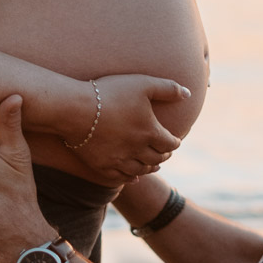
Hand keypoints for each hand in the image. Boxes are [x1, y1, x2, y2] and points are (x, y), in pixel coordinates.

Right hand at [64, 74, 188, 184]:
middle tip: (164, 153)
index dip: (174, 142)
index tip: (174, 141)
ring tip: (152, 165)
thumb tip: (188, 94)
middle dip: (163, 156)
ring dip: (150, 168)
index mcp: (150, 132)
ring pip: (141, 171)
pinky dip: (130, 178)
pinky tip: (133, 177)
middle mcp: (137, 150)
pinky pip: (120, 178)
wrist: (74, 109)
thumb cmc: (109, 92)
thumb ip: (168, 88)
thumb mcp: (142, 83)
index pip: (170, 144)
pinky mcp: (102, 166)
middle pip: (157, 159)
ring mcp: (119, 160)